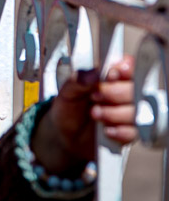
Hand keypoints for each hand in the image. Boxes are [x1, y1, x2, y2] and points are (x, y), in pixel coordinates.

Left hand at [32, 56, 136, 172]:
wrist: (65, 133)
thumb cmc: (69, 106)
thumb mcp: (67, 92)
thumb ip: (78, 81)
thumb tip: (94, 73)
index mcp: (112, 76)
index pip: (128, 66)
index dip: (124, 70)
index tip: (111, 75)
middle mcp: (125, 93)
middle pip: (135, 89)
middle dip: (115, 93)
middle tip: (94, 97)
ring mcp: (129, 113)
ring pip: (135, 111)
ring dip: (114, 113)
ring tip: (94, 113)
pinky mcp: (129, 133)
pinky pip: (134, 132)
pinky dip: (120, 131)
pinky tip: (106, 130)